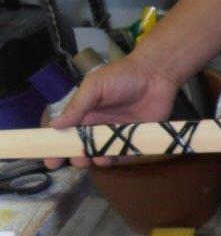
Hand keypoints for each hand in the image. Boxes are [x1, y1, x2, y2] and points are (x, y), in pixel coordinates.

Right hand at [44, 57, 179, 169]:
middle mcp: (101, 125)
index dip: (58, 147)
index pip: (68, 133)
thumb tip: (55, 125)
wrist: (156, 74)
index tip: (51, 160)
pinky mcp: (137, 137)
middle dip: (79, 157)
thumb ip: (77, 106)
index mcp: (87, 114)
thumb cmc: (122, 76)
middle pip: (85, 147)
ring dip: (100, 159)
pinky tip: (117, 157)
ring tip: (99, 159)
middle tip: (78, 161)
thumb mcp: (94, 86)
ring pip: (106, 153)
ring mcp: (119, 133)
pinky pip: (127, 152)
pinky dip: (121, 158)